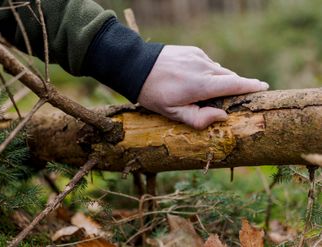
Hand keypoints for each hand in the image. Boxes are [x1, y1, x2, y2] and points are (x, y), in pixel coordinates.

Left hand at [138, 45, 268, 128]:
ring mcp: (199, 57)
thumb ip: (199, 119)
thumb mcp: (172, 113)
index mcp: (201, 85)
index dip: (251, 86)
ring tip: (206, 91)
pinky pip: (207, 63)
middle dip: (236, 86)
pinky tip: (194, 78)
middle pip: (229, 77)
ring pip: (218, 70)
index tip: (264, 87)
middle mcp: (204, 68)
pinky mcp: (193, 51)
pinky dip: (208, 72)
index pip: (234, 84)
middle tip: (234, 97)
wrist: (135, 66)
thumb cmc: (153, 93)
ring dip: (219, 80)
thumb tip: (223, 116)